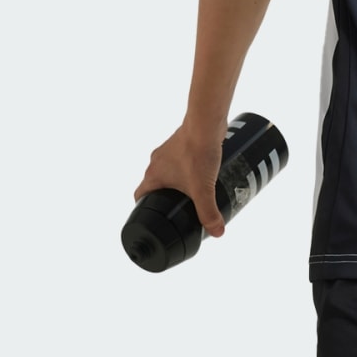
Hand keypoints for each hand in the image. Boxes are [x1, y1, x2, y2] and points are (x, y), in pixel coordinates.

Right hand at [135, 121, 226, 235]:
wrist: (205, 123)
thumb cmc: (197, 152)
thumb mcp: (203, 189)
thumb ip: (208, 212)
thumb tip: (216, 232)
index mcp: (153, 175)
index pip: (139, 196)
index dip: (143, 208)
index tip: (153, 217)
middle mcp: (156, 162)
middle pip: (155, 184)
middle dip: (165, 197)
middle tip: (177, 208)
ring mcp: (168, 151)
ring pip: (167, 171)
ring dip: (176, 182)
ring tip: (191, 192)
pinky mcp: (181, 143)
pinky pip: (179, 160)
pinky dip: (186, 168)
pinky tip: (200, 173)